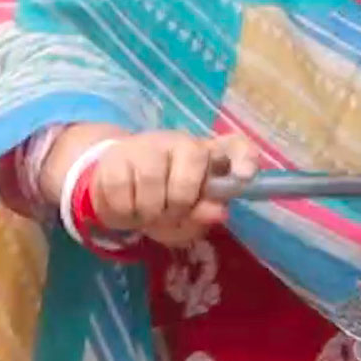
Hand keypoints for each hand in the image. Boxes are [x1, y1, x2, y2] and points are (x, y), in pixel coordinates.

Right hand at [62, 131, 259, 246]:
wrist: (114, 186)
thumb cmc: (162, 201)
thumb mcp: (186, 217)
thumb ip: (203, 215)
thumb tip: (218, 212)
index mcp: (209, 156)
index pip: (236, 146)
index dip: (245, 158)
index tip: (245, 176)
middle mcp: (182, 143)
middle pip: (188, 177)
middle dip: (177, 207)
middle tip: (168, 214)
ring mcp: (148, 146)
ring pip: (152, 184)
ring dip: (147, 212)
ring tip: (145, 212)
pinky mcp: (115, 157)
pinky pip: (120, 191)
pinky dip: (123, 211)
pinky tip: (125, 207)